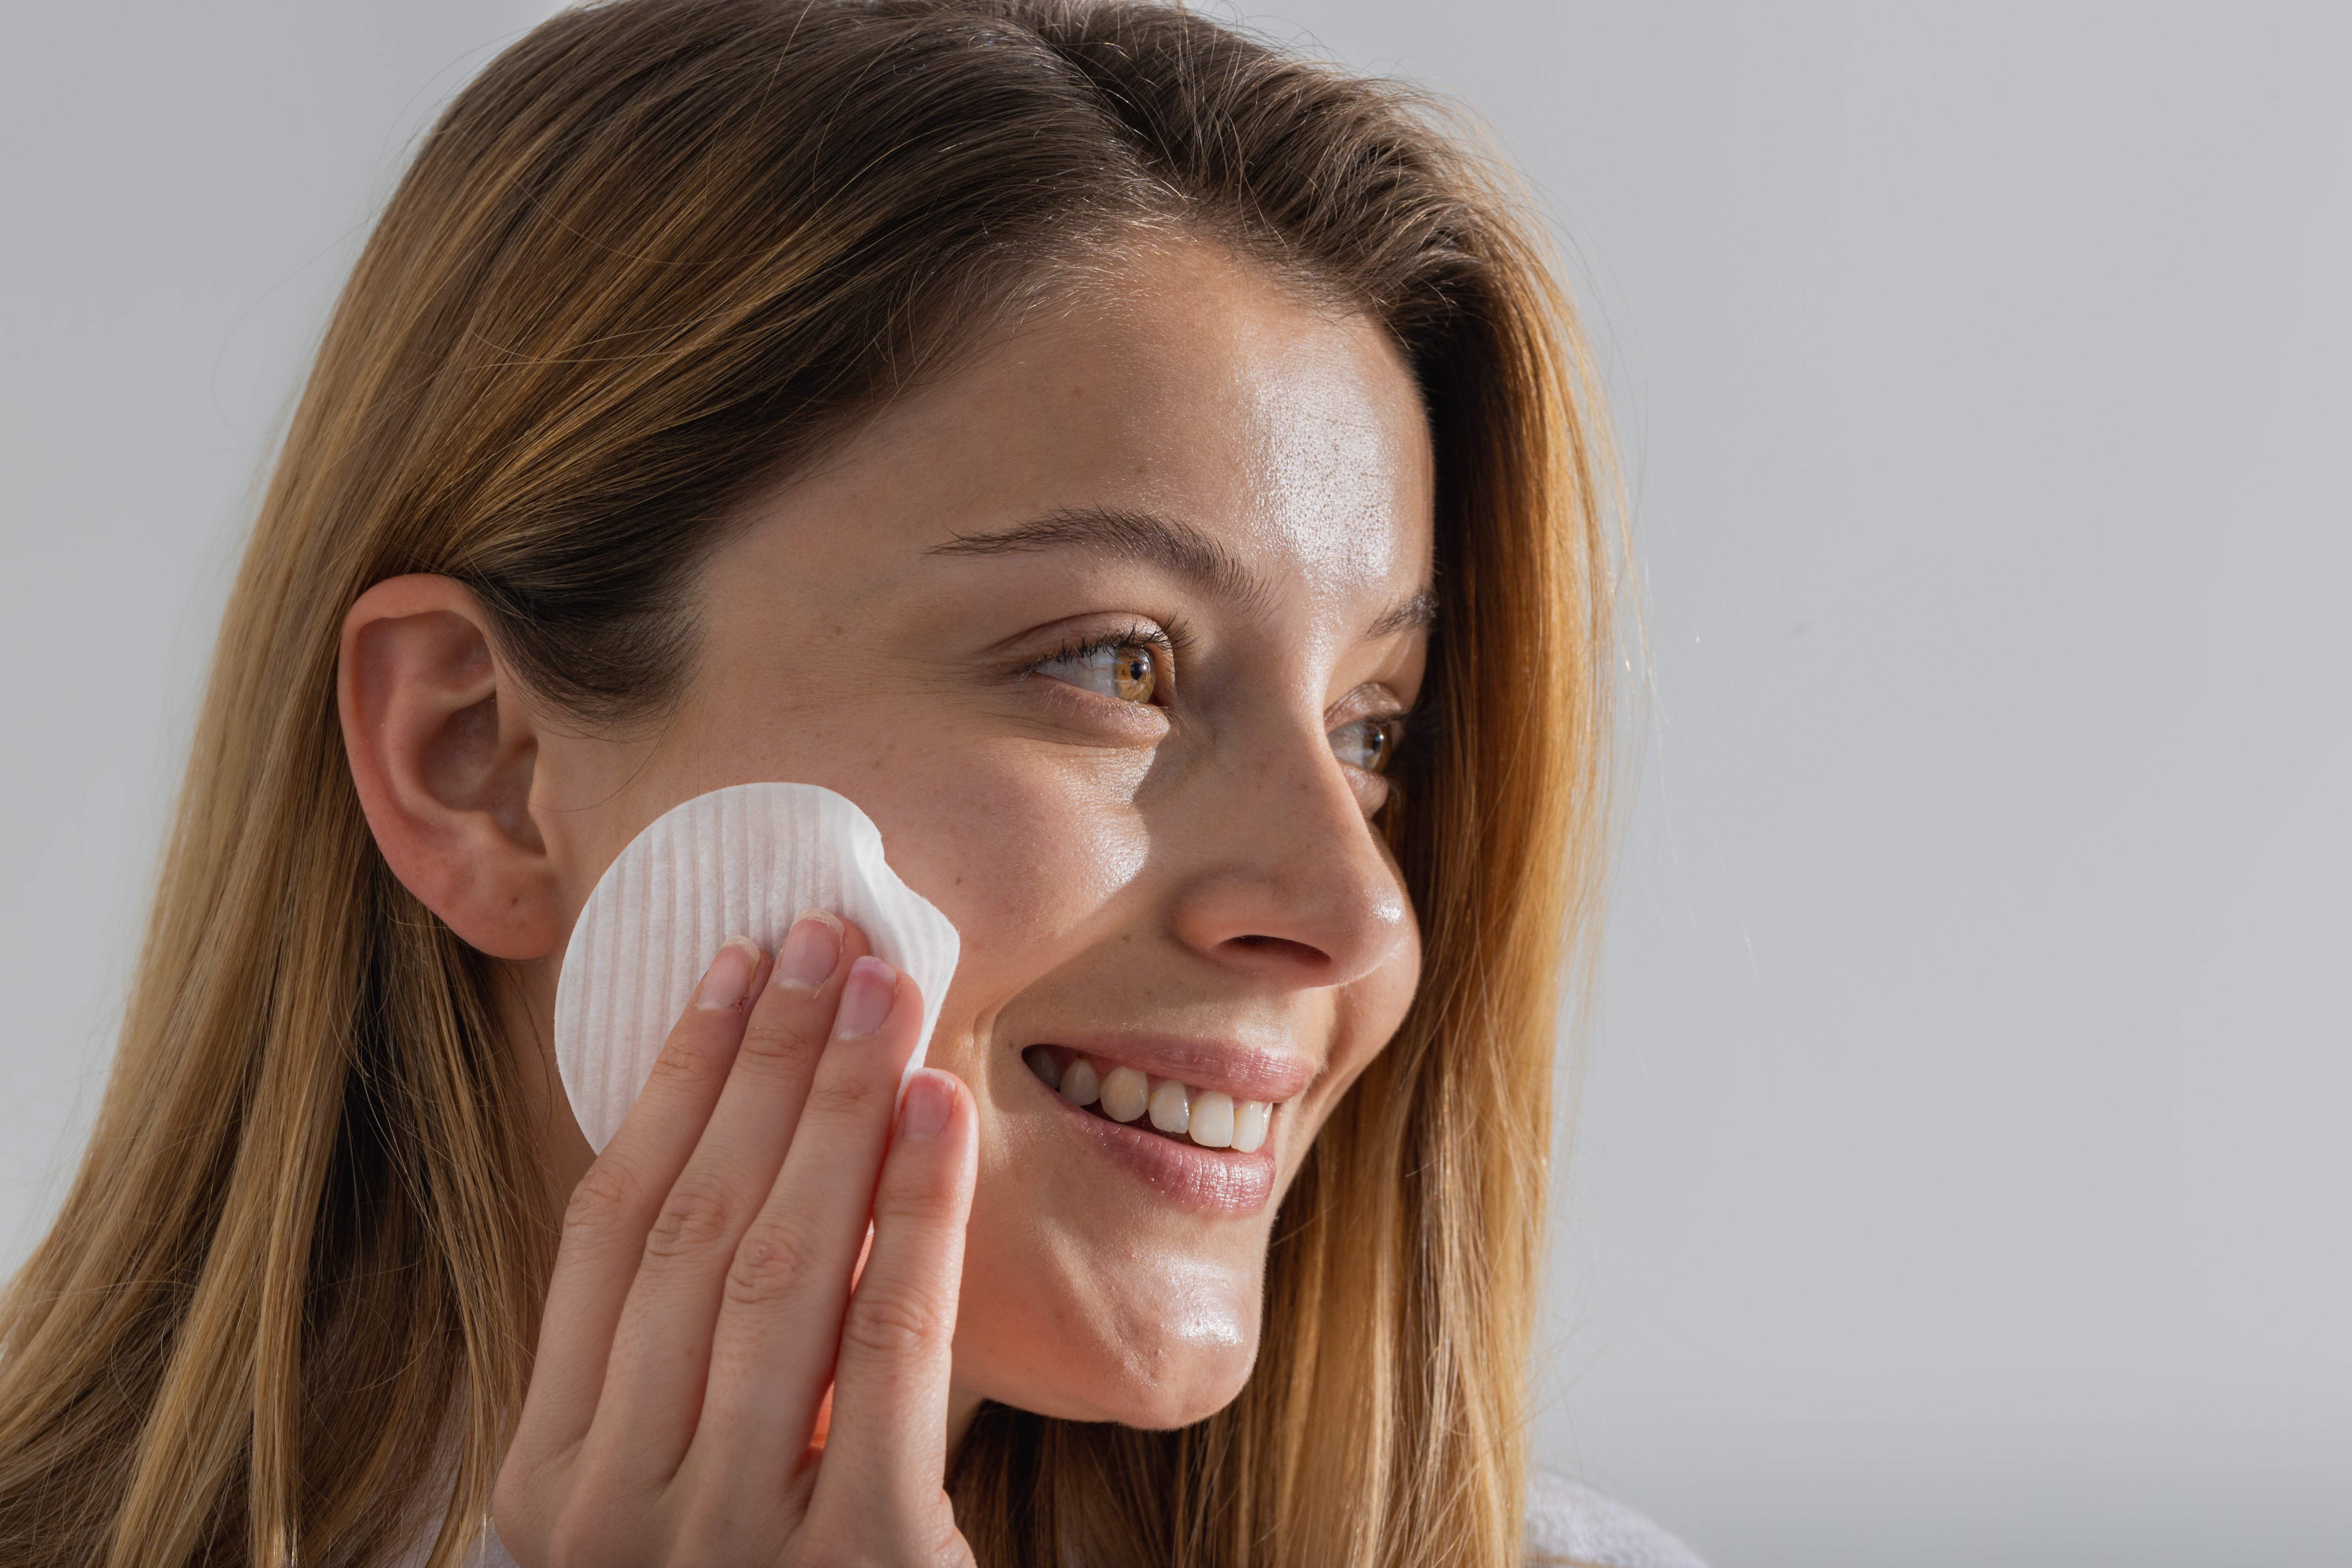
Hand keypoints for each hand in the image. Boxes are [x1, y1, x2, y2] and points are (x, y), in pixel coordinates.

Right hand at [494, 914, 978, 1565]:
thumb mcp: (676, 1493)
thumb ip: (687, 1367)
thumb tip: (762, 1146)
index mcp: (551, 1483)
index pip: (606, 1236)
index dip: (670, 1087)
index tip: (727, 969)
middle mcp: (614, 1513)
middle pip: (697, 1231)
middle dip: (764, 1065)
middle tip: (823, 936)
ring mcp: (729, 1542)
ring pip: (784, 1270)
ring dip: (836, 1107)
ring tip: (884, 989)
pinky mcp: (862, 1563)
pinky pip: (894, 1348)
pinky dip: (918, 1215)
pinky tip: (937, 1109)